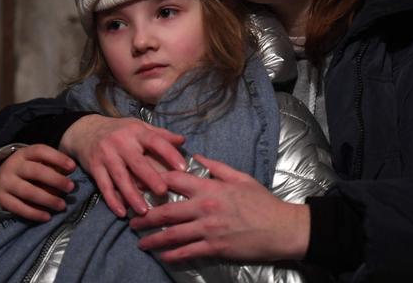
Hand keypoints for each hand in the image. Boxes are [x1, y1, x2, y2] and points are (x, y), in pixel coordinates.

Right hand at [0, 144, 75, 221]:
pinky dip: (34, 213)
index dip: (57, 158)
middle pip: (35, 171)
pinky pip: (18, 207)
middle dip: (55, 180)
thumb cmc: (27, 171)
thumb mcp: (37, 163)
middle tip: (71, 187)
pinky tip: (47, 217)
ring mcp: (5, 182)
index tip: (73, 167)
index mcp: (24, 154)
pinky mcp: (1, 199)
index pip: (41, 151)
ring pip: (28, 191)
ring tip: (62, 205)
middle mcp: (13, 166)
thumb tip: (70, 172)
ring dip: (47, 199)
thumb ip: (53, 166)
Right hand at [59, 114, 186, 216]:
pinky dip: (112, 200)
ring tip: (144, 211)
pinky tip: (122, 212)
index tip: (183, 167)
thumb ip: (160, 135)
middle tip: (163, 192)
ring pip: (120, 178)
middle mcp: (121, 143)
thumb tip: (183, 140)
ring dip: (132, 195)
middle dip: (150, 178)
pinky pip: (104, 186)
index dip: (169, 153)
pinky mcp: (94, 168)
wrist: (85, 131)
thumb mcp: (139, 127)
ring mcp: (106, 156)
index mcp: (136, 131)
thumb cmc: (120, 131)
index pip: (155, 141)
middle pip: (137, 163)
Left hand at [129, 154, 310, 262]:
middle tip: (131, 219)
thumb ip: (216, 166)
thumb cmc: (262, 202)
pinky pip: (188, 251)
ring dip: (154, 238)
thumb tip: (196, 156)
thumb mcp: (240, 177)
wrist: (281, 228)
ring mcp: (209, 229)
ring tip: (140, 242)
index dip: (155, 181)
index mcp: (211, 187)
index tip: (139, 183)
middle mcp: (206, 207)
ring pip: (173, 234)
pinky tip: (163, 256)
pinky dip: (173, 255)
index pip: (176, 181)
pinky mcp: (215, 247)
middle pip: (167, 210)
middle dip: (146, 215)